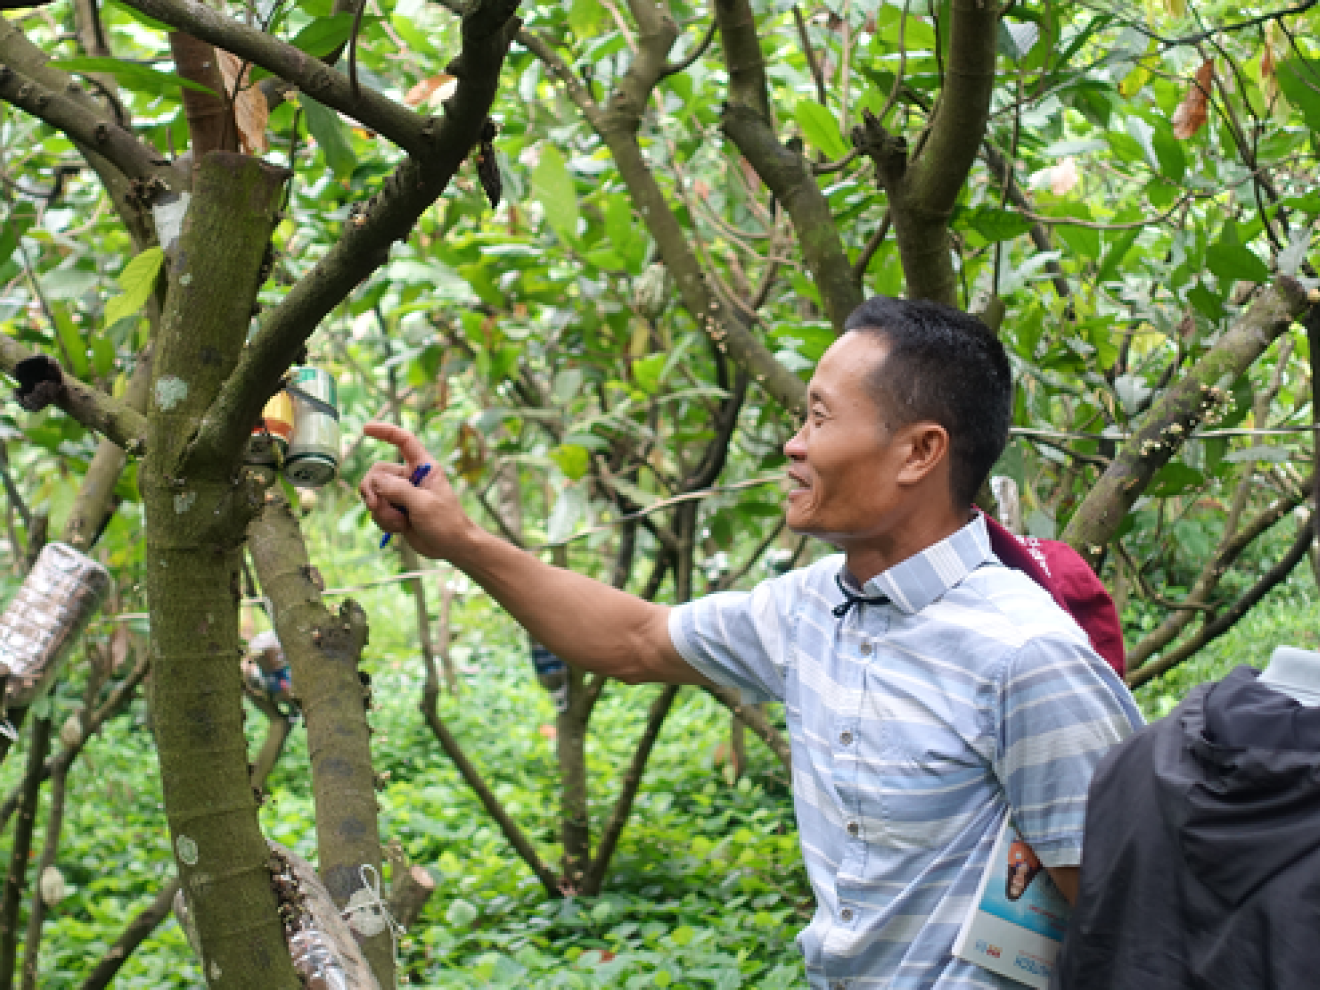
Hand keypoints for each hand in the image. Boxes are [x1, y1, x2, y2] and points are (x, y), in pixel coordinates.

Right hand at [358, 422, 474, 558]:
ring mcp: (402, 495)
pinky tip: (399, 529)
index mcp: (423, 467)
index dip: (385, 431)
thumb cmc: (447, 522)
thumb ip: (398, 490)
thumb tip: (375, 481)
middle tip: (376, 505)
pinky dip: (383, 521)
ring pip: (374, 494)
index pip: (404, 441)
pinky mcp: (396, 511)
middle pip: (377, 472)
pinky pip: (377, 511)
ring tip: (399, 523)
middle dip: (373, 490)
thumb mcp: (423, 504)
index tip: (366, 428)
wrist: (452, 548)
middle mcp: (410, 478)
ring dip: (381, 511)